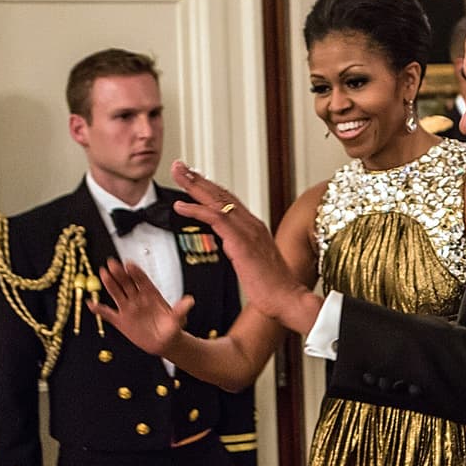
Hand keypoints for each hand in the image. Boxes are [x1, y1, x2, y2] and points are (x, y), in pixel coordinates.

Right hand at [92, 258, 193, 355]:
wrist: (164, 342)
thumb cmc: (172, 327)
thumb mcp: (178, 319)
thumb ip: (181, 310)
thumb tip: (190, 301)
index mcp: (151, 295)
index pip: (142, 281)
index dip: (136, 273)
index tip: (130, 264)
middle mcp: (138, 298)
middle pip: (127, 283)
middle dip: (120, 273)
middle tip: (112, 263)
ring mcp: (128, 308)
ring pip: (117, 293)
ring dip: (110, 284)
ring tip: (103, 273)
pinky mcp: (121, 320)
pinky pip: (108, 314)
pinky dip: (100, 310)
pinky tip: (92, 304)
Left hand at [168, 161, 321, 334]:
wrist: (286, 298)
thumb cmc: (272, 287)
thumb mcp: (254, 263)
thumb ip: (242, 249)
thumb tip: (232, 246)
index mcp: (255, 228)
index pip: (229, 201)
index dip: (210, 187)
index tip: (194, 178)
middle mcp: (252, 224)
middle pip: (221, 194)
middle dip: (199, 178)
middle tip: (181, 166)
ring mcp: (248, 230)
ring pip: (217, 200)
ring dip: (194, 185)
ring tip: (178, 174)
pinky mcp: (241, 241)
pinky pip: (215, 218)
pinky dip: (196, 209)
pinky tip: (181, 206)